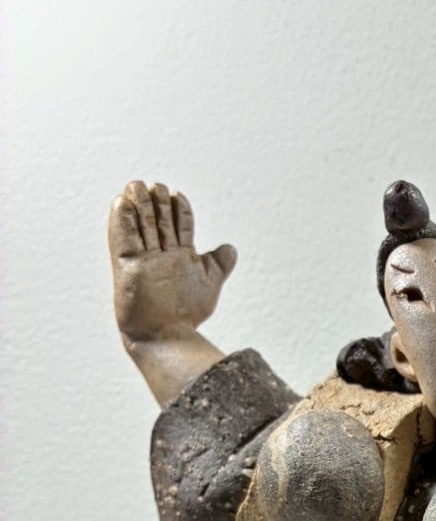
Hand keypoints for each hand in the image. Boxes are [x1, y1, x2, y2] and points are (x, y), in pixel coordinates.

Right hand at [109, 180, 236, 344]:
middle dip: (157, 202)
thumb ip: (218, 264)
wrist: (167, 335)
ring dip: (138, 205)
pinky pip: (122, 239)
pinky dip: (121, 220)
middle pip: (158, 221)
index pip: (180, 225)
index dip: (179, 209)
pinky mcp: (126, 266)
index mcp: (180, 256)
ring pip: (140, 226)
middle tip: (155, 185)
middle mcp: (160, 255)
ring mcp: (143, 259)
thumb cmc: (186, 314)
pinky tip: (120, 202)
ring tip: (136, 185)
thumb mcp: (208, 284)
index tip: (178, 195)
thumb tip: (230, 248)